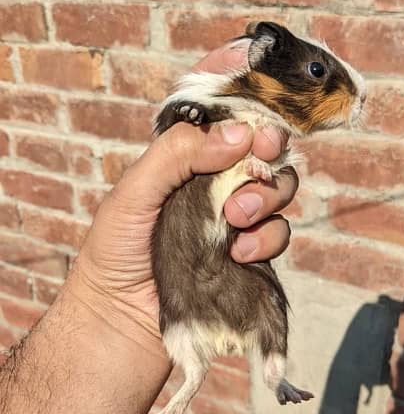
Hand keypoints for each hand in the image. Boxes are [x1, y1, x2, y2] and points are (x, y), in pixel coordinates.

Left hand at [69, 42, 297, 349]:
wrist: (121, 324)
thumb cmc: (115, 254)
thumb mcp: (134, 194)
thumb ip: (178, 155)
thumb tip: (238, 134)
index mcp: (181, 158)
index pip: (220, 113)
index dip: (242, 94)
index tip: (257, 89)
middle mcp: (212, 183)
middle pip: (261, 146)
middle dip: (267, 147)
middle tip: (259, 155)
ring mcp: (233, 219)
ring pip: (277, 187)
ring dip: (265, 196)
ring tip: (234, 221)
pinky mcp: (249, 255)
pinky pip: (278, 232)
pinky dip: (265, 238)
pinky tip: (238, 255)